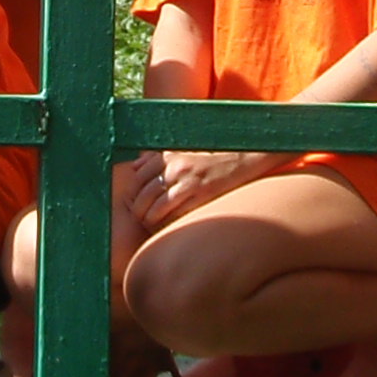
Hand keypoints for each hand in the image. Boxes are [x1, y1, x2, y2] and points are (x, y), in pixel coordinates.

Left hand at [127, 147, 291, 225]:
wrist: (243, 157)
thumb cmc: (211, 156)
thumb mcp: (182, 150)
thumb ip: (157, 156)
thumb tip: (134, 165)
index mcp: (168, 155)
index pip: (136, 179)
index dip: (134, 195)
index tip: (137, 203)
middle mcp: (174, 166)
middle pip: (141, 196)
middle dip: (138, 212)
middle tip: (142, 219)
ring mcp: (187, 181)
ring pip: (153, 209)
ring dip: (149, 221)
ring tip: (153, 225)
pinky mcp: (200, 195)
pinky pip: (172, 216)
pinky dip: (166, 224)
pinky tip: (168, 226)